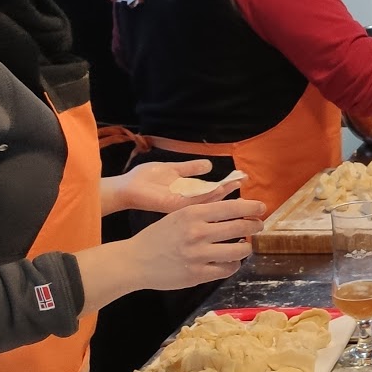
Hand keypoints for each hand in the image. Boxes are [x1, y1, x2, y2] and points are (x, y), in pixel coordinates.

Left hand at [104, 160, 241, 215]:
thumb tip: (209, 165)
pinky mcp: (175, 206)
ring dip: (223, 194)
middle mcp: (188, 200)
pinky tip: (218, 189)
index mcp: (188, 192)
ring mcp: (182, 205)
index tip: (242, 177)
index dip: (228, 184)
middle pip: (215, 197)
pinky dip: (206, 196)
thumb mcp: (172, 169)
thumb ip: (190, 168)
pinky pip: (194, 201)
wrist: (127, 188)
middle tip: (245, 182)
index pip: (213, 189)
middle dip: (230, 190)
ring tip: (236, 185)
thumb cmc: (145, 179)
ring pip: (208, 201)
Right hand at [124, 198, 266, 290]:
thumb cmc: (158, 236)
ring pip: (238, 251)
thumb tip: (235, 207)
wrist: (135, 261)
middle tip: (258, 226)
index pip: (232, 207)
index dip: (251, 208)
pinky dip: (233, 264)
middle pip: (240, 228)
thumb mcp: (178, 215)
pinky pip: (227, 269)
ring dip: (246, 247)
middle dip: (255, 226)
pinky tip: (230, 261)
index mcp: (192, 214)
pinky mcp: (197, 274)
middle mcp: (197, 233)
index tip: (261, 208)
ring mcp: (198, 255)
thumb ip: (203, 212)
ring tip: (244, 245)